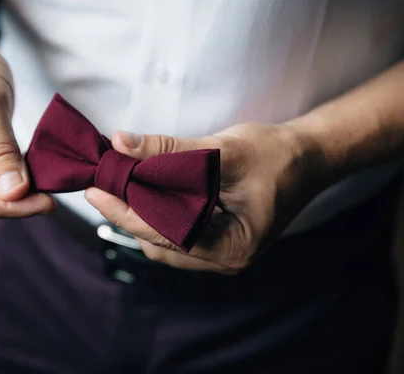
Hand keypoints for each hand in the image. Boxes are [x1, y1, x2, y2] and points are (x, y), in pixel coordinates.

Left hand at [85, 124, 318, 273]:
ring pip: (165, 244)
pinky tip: (144, 192)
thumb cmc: (275, 154)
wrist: (309, 157)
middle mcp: (226, 260)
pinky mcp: (218, 241)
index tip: (94, 190)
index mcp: (232, 246)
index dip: (123, 212)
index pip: (163, 235)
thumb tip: (120, 143)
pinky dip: (157, 215)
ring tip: (117, 186)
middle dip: (127, 214)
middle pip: (159, 245)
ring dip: (140, 216)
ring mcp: (222, 254)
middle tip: (101, 184)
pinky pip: (176, 235)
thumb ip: (169, 149)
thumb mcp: (221, 149)